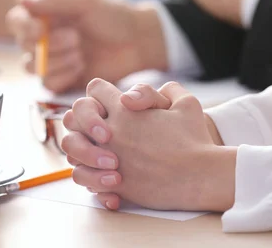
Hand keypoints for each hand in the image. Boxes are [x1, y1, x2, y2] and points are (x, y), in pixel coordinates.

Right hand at [5, 0, 167, 92]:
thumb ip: (55, 1)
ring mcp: (52, 60)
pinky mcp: (62, 79)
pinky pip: (47, 84)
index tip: (39, 30)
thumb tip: (21, 0)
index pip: (17, 20)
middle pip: (23, 46)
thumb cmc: (113, 16)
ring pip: (33, 67)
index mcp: (46, 14)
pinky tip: (81, 67)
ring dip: (57, 61)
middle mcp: (44, 37)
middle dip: (49, 45)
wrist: (137, 42)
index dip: (23, 27)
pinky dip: (63, 76)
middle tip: (76, 39)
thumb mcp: (86, 2)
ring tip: (81, 53)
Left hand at [62, 79, 235, 211]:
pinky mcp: (113, 183)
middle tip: (98, 129)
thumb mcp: (186, 103)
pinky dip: (90, 177)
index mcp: (125, 109)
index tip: (108, 103)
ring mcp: (108, 157)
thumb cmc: (195, 139)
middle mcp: (111, 131)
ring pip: (72, 149)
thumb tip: (146, 94)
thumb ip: (167, 89)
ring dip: (81, 149)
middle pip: (75, 116)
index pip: (95, 89)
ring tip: (98, 153)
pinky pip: (84, 177)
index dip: (100, 93)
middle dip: (83, 119)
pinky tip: (107, 176)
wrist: (200, 176)